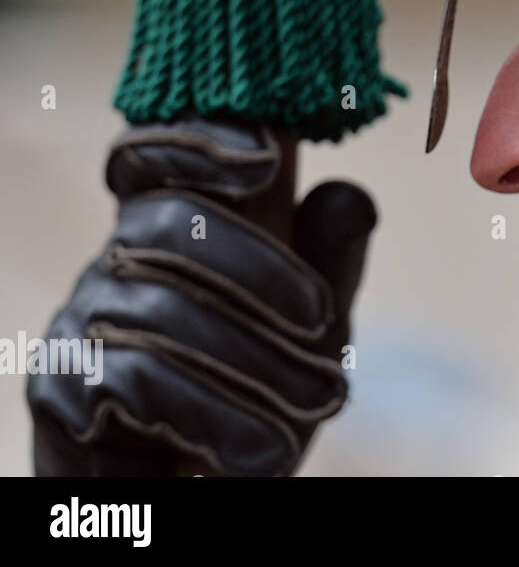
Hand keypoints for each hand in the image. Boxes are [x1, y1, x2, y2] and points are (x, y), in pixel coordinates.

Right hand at [27, 117, 374, 475]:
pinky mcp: (59, 388)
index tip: (267, 154)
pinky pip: (134, 380)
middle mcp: (114, 260)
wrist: (218, 488)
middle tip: (323, 319)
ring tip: (321, 401)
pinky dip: (216, 415)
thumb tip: (351, 192)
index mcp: (168, 226)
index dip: (193, 139)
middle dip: (257, 267)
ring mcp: (79, 321)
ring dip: (255, 360)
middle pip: (164, 223)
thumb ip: (331, 262)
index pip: (151, 156)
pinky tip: (260, 447)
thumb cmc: (260, 394)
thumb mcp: (314, 329)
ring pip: (161, 308)